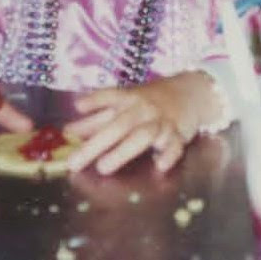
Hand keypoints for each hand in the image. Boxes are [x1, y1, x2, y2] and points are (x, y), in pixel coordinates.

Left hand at [64, 71, 215, 174]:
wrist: (192, 91)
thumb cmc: (151, 100)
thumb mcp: (124, 103)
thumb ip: (97, 118)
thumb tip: (68, 131)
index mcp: (128, 99)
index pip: (109, 98)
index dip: (93, 103)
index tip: (73, 118)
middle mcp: (143, 109)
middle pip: (118, 125)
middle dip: (95, 145)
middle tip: (74, 163)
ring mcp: (162, 121)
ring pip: (143, 135)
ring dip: (123, 151)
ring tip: (103, 168)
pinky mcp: (180, 134)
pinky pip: (176, 145)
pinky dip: (169, 154)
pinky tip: (160, 165)